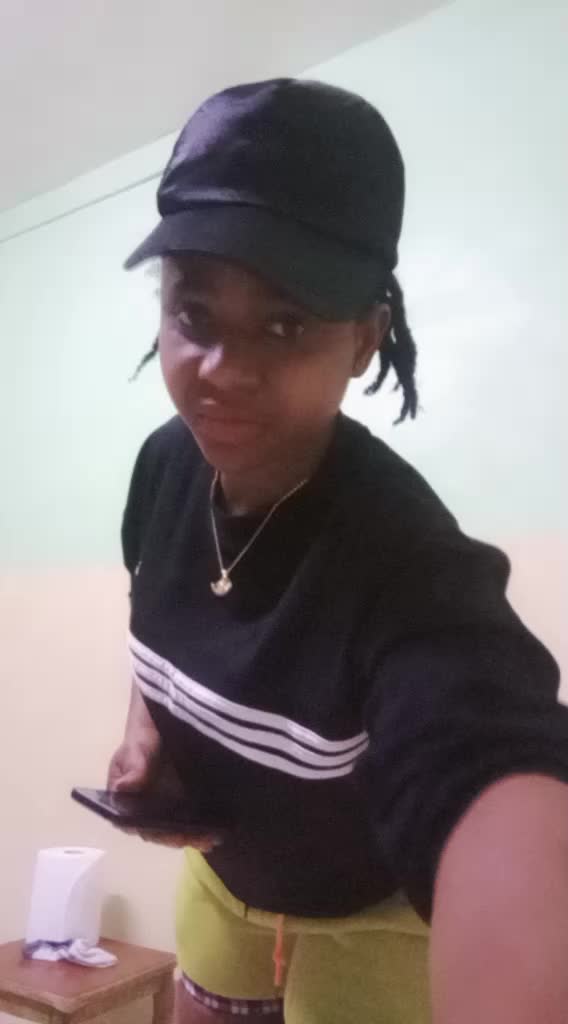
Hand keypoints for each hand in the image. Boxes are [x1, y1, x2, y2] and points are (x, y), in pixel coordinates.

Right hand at [107, 740, 221, 851]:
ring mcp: (165, 807)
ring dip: (193, 836)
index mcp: (124, 799)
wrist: (164, 717)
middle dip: (179, 836)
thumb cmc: (145, 732)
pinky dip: (203, 826)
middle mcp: (144, 808)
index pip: (136, 823)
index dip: (153, 831)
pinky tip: (217, 830)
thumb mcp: (138, 743)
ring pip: (177, 828)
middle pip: (159, 830)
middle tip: (200, 838)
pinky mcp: (185, 802)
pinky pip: (192, 818)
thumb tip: (124, 788)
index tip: (171, 833)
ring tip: (212, 837)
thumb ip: (134, 765)